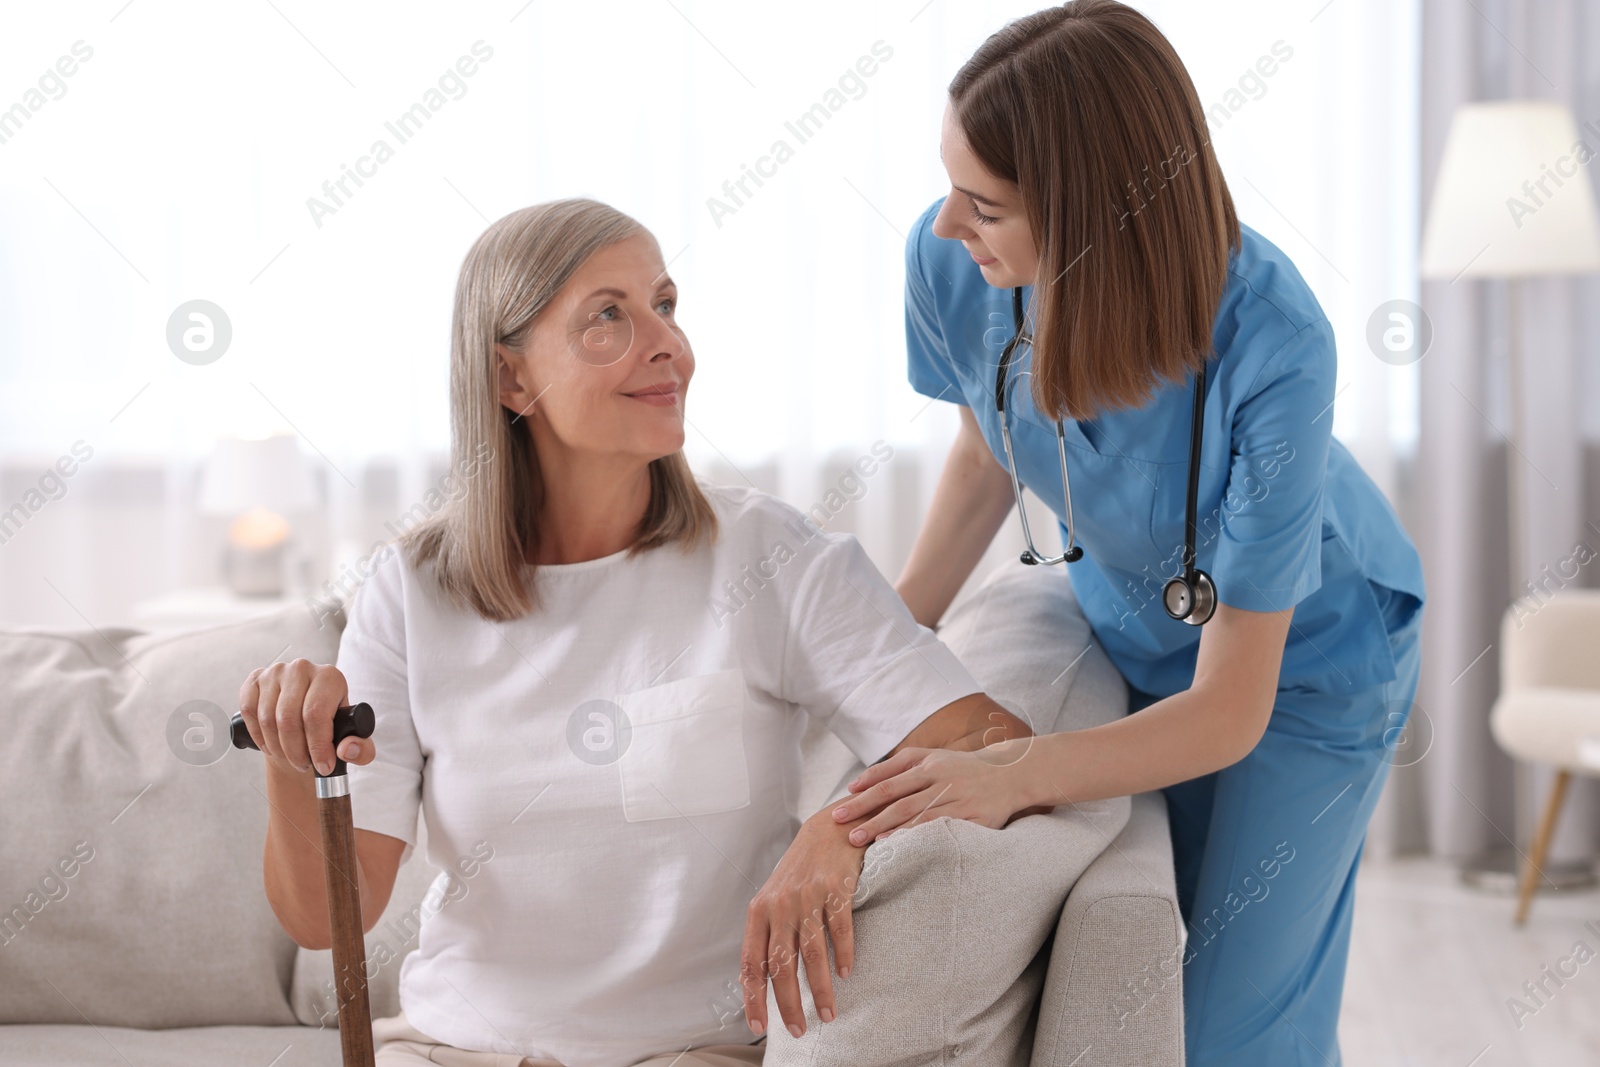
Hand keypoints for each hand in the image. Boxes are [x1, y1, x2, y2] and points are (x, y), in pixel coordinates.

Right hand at [239, 659, 375, 775]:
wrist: (306, 719)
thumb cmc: (332, 727)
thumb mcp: (353, 738)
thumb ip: (361, 749)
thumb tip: (347, 750)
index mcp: (330, 676)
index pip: (316, 714)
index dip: (318, 746)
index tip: (323, 766)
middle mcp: (302, 668)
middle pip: (288, 719)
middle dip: (296, 751)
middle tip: (304, 765)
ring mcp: (275, 672)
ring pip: (267, 719)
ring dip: (278, 748)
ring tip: (291, 757)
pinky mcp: (254, 680)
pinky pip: (249, 712)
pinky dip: (259, 736)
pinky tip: (272, 744)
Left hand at [741, 808, 864, 1038]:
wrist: (828, 829)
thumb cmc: (799, 871)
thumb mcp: (774, 899)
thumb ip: (768, 934)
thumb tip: (760, 980)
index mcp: (759, 911)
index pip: (752, 962)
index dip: (754, 997)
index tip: (759, 1025)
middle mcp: (780, 905)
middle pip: (781, 965)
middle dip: (788, 1003)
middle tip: (798, 1030)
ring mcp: (808, 897)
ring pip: (811, 954)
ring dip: (821, 990)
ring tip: (828, 1014)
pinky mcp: (835, 889)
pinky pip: (839, 930)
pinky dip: (843, 955)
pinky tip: (845, 974)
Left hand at [828, 739, 1048, 843]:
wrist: (1009, 773)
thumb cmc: (961, 768)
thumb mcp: (931, 757)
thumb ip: (896, 767)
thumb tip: (857, 784)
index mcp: (927, 762)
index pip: (888, 777)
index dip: (863, 792)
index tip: (840, 805)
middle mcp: (939, 776)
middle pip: (895, 795)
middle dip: (865, 811)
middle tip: (841, 826)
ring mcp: (955, 796)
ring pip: (913, 812)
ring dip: (884, 826)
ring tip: (860, 839)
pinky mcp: (971, 815)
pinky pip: (937, 826)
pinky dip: (913, 834)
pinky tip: (895, 842)